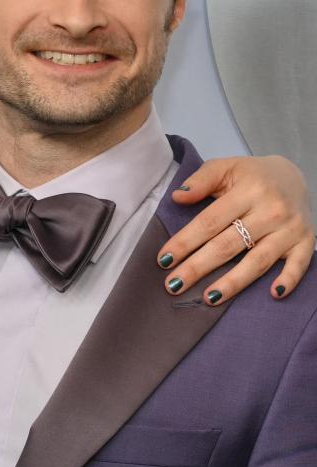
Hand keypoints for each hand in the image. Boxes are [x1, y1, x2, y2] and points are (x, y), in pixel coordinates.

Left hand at [157, 155, 313, 303]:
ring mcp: (290, 228)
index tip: (164, 259)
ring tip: (208, 298)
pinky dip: (288, 280)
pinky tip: (273, 294)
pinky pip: (299, 265)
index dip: (186, 241)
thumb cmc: (252, 176)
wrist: (295, 177)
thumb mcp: (226, 167)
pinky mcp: (305, 241)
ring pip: (258, 260)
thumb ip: (201, 180)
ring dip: (233, 282)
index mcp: (249, 190)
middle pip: (228, 245)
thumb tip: (178, 197)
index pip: (210, 221)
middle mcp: (271, 210)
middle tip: (173, 285)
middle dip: (198, 267)